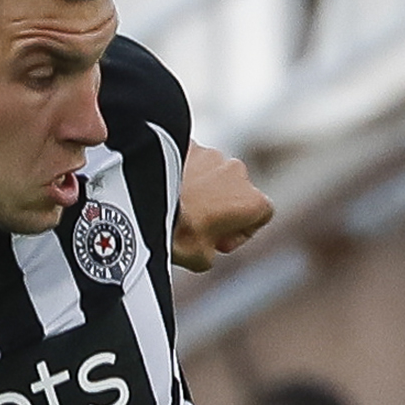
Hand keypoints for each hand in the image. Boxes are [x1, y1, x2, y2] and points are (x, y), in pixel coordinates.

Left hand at [170, 143, 274, 270]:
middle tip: (197, 226)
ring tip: (178, 208)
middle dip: (222, 207)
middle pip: (237, 191)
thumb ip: (214, 249)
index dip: (242, 231)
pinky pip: (190, 161)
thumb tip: (206, 244)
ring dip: (202, 189)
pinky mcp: (187, 144)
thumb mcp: (201, 260)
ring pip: (213, 174)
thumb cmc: (177, 233)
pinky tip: (164, 192)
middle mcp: (238, 171)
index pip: (262, 214)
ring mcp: (211, 154)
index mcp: (251, 200)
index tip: (220, 242)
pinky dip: (183, 174)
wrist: (141, 201)